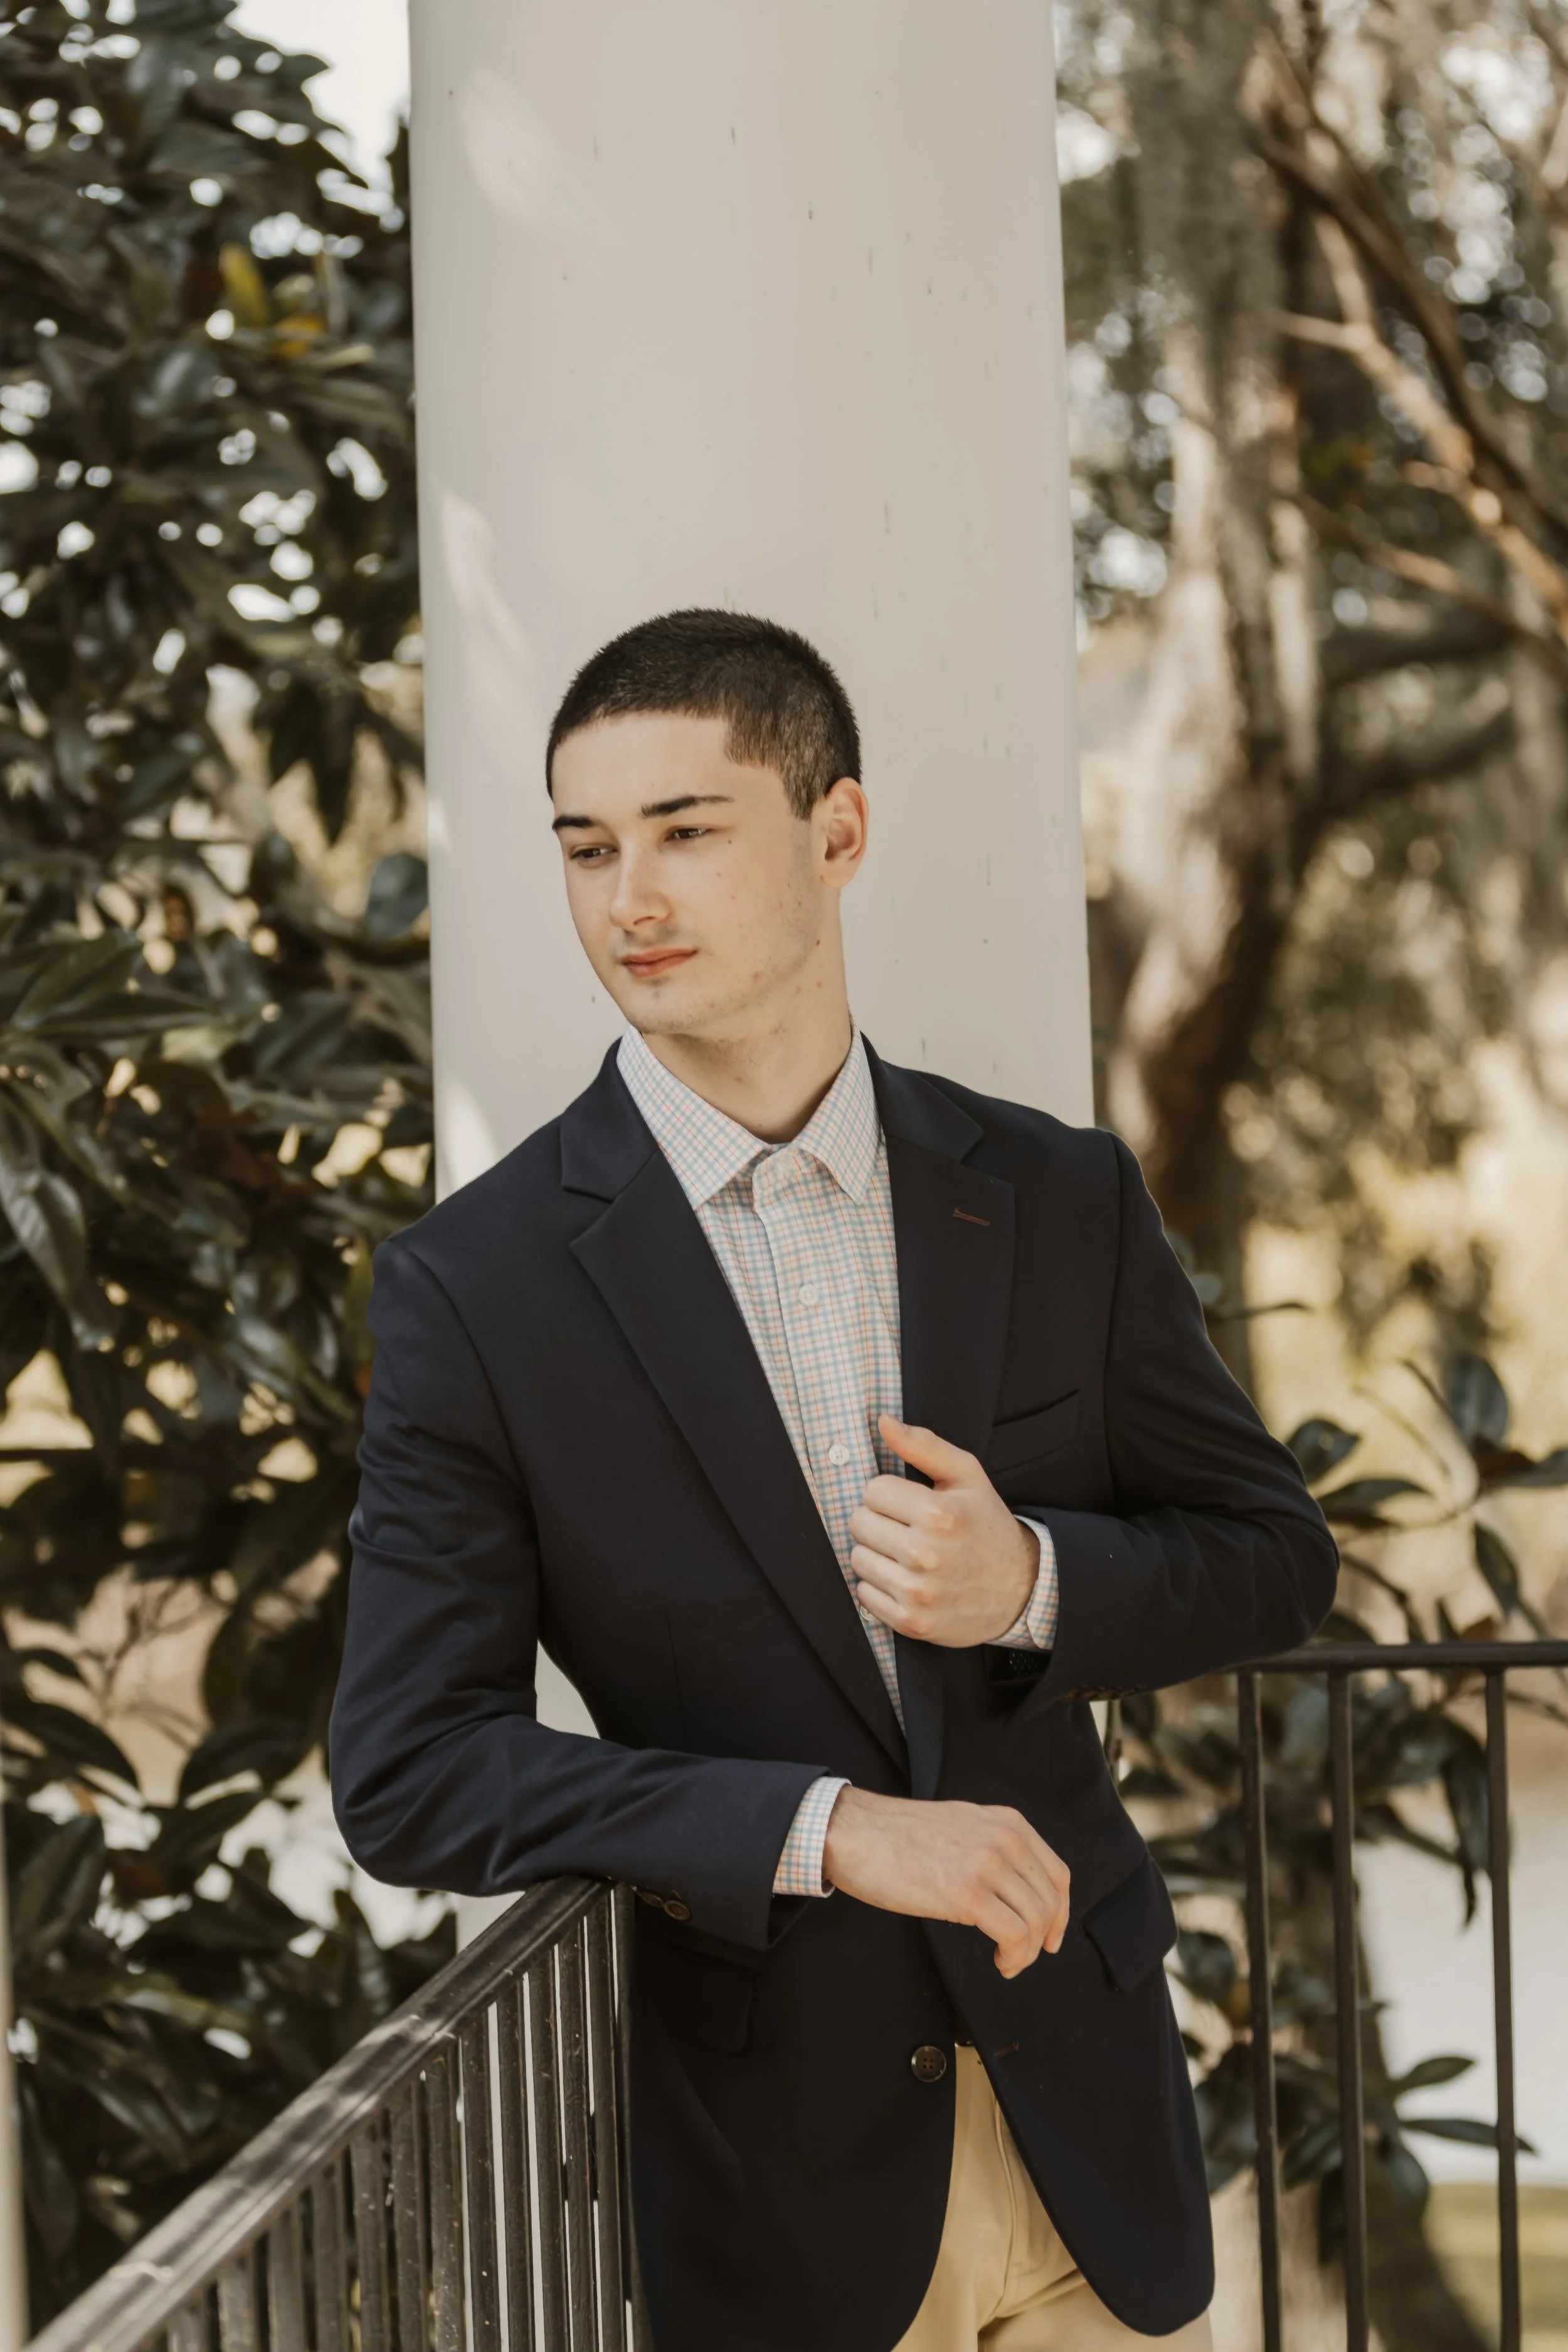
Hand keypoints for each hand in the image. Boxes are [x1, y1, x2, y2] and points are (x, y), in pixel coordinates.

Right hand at [822, 1786, 1069, 1976]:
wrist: (856, 1832)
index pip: (1057, 1873)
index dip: (1061, 1913)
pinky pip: (1014, 1935)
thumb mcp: (962, 1826)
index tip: (1051, 1937)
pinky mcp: (967, 1892)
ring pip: (1036, 1921)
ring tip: (1007, 1961)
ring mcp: (987, 1864)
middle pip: (1050, 1901)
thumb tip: (1014, 1890)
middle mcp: (1005, 1838)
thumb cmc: (898, 1836)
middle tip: (1022, 1957)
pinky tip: (998, 1961)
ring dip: (1027, 1953)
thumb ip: (994, 1848)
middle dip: (1044, 1939)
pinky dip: (1014, 1957)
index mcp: (1007, 1822)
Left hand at [847, 1414, 1039, 1646]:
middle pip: (859, 1523)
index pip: (873, 1490)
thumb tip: (883, 1422)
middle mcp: (926, 1554)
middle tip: (907, 1528)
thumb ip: (924, 1445)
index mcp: (940, 1514)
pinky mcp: (910, 1622)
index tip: (909, 1503)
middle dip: (879, 1521)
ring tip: (907, 1554)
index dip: (889, 1493)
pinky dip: (880, 1586)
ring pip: (858, 1558)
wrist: (1019, 1589)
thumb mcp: (967, 1476)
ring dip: (877, 1554)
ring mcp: (917, 1592)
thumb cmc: (987, 1525)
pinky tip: (907, 1579)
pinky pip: (864, 1594)